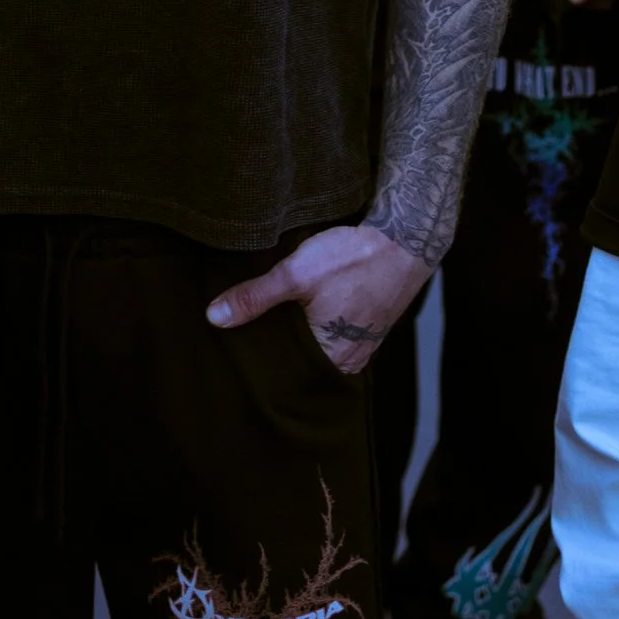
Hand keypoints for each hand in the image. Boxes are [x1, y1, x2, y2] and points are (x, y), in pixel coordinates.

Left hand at [205, 224, 430, 376]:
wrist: (405, 241)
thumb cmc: (353, 259)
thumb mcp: (296, 274)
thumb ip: (254, 297)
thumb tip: (214, 318)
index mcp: (328, 358)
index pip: (283, 377)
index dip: (259, 365)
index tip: (236, 355)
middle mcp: (347, 362)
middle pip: (300, 366)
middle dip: (275, 352)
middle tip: (244, 339)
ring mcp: (360, 348)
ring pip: (317, 352)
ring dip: (297, 340)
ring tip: (269, 326)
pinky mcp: (366, 331)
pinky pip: (333, 341)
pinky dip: (315, 331)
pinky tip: (301, 315)